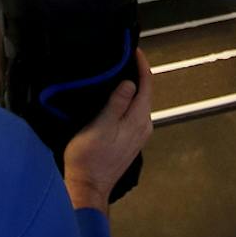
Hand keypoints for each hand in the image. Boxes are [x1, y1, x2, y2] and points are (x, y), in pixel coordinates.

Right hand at [63, 56, 152, 211]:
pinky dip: (128, 100)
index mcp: (138, 119)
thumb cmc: (90, 157)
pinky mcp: (130, 141)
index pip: (147, 85)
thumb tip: (130, 82)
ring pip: (140, 103)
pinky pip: (134, 113)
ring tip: (119, 71)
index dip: (142, 64)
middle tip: (124, 56)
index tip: (134, 49)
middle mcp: (144, 126)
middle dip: (138, 73)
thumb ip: (117, 103)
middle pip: (146, 93)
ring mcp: (138, 135)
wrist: (88, 187)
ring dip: (133, 87)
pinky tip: (117, 97)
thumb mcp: (100, 126)